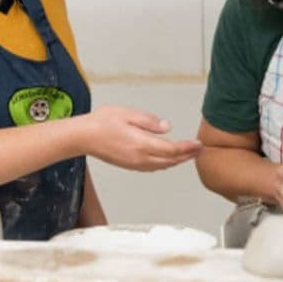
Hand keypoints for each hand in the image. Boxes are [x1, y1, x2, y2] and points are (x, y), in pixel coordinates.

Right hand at [79, 105, 200, 171]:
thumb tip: (167, 127)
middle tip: (199, 150)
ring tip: (188, 154)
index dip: (187, 148)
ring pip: (162, 166)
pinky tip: (168, 159)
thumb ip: (149, 121)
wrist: (83, 137)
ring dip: (176, 161)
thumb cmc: (102, 122)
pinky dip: (165, 164)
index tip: (198, 144)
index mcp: (141, 144)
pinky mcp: (129, 165)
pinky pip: (152, 167)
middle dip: (186, 156)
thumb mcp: (128, 114)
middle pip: (169, 161)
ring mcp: (134, 164)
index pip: (171, 150)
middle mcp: (139, 158)